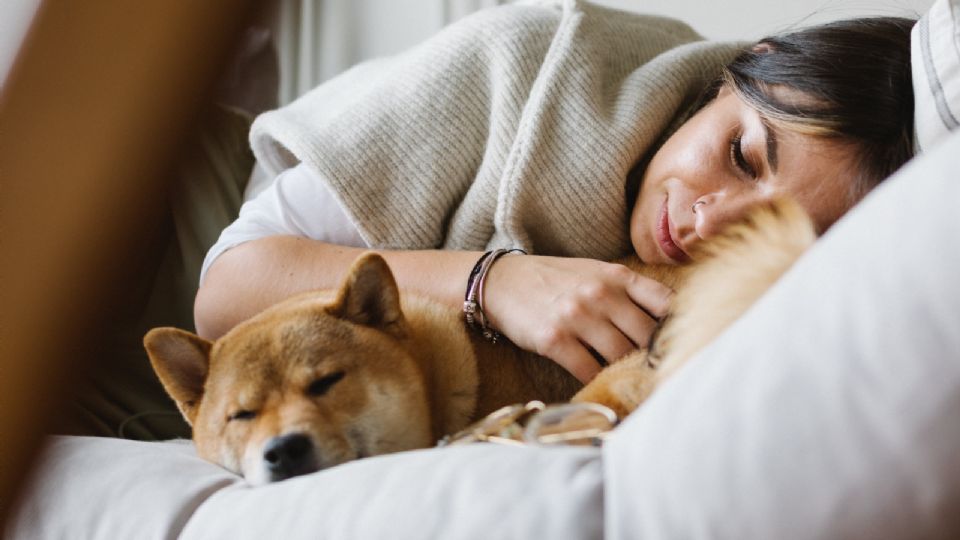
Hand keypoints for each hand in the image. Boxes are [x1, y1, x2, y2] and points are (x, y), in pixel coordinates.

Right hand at [481, 254, 672, 382]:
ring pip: (621, 356)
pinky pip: (589, 370)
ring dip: (628, 373)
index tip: (685, 345)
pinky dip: (599, 382)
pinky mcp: (555, 340)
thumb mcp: (595, 273)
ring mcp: (577, 317)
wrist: (501, 282)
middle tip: (662, 375)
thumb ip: (629, 292)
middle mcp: (600, 295)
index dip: (681, 327)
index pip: (666, 303)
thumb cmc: (554, 280)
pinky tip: (602, 385)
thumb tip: (668, 321)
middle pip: (647, 336)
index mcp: (616, 277)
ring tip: (634, 383)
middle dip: (655, 358)